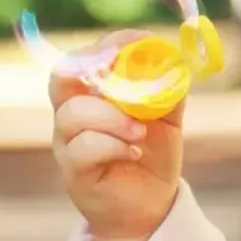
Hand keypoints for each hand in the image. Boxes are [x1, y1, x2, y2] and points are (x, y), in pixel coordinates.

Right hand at [50, 30, 184, 239]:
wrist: (149, 200)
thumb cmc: (152, 150)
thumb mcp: (168, 114)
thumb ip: (170, 87)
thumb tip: (177, 61)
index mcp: (93, 92)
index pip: (85, 57)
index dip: (109, 44)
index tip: (141, 41)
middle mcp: (73, 112)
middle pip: (62, 77)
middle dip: (96, 70)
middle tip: (126, 79)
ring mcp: (68, 141)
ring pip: (74, 113)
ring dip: (114, 117)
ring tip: (140, 132)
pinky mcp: (73, 170)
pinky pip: (83, 147)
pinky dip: (114, 145)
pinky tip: (133, 152)